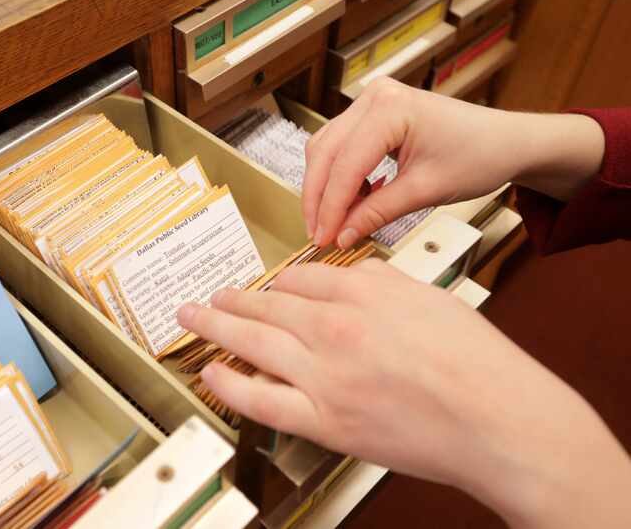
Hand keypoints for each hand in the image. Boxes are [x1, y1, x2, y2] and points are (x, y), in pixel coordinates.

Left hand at [177, 259, 630, 528]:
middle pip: (268, 304)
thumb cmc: (478, 364)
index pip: (303, 277)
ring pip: (254, 341)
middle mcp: (338, 328)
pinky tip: (211, 372)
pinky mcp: (325, 421)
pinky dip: (229, 384)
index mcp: (366, 292)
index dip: (279, 281)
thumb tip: (348, 276)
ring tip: (195, 318)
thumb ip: (382, 283)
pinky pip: (261, 399)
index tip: (268, 286)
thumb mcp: (430, 298)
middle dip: (232, 298)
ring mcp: (326, 376)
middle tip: (210, 296)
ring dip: (216, 327)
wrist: (502, 421)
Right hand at [304, 77, 604, 247]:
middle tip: (319, 235)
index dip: (331, 207)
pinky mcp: (371, 114)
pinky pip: (340, 146)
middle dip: (319, 198)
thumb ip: (377, 213)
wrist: (505, 141)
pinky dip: (338, 176)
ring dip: (324, 187)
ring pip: (326, 149)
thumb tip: (340, 235)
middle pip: (326, 153)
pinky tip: (350, 202)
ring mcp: (371, 102)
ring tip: (332, 222)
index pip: (346, 165)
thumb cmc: (478, 156)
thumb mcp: (425, 191)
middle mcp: (374, 98)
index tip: (323, 238)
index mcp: (390, 109)